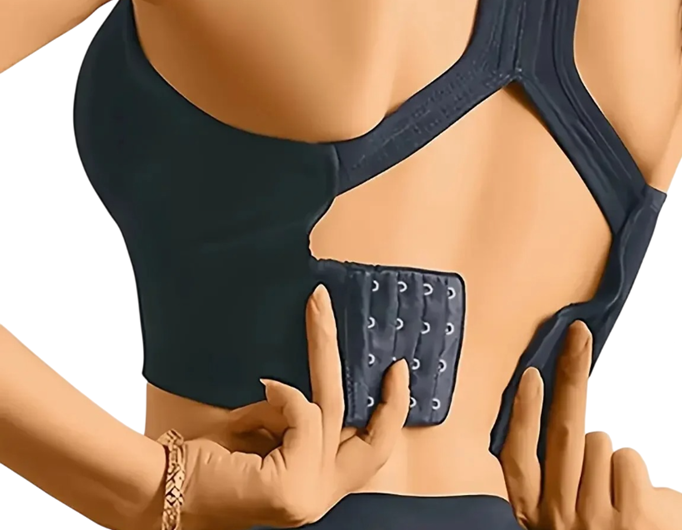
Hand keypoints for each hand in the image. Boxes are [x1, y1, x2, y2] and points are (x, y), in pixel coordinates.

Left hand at [175, 284, 410, 529]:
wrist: (161, 486)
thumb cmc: (208, 456)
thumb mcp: (267, 430)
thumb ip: (296, 416)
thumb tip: (309, 383)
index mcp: (316, 483)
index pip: (370, 453)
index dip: (391, 414)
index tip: (397, 372)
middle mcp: (320, 497)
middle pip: (376, 443)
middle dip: (394, 398)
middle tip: (397, 359)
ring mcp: (308, 497)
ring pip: (333, 408)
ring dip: (324, 347)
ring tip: (316, 306)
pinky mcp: (290, 487)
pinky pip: (306, 414)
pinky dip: (285, 392)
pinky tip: (262, 384)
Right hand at [500, 320, 681, 529]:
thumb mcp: (558, 519)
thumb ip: (548, 480)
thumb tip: (542, 409)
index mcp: (532, 517)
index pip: (519, 455)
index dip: (523, 411)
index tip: (531, 374)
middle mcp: (556, 521)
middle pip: (562, 432)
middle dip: (570, 374)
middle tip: (579, 335)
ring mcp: (594, 522)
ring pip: (599, 444)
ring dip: (609, 455)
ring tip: (615, 492)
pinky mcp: (631, 519)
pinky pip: (627, 459)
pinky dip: (634, 468)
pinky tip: (637, 499)